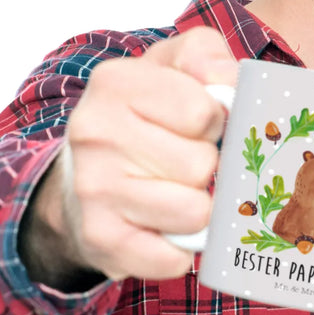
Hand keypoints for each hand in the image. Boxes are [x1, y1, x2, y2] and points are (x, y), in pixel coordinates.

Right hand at [21, 26, 236, 284]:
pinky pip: (173, 258)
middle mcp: (94, 133)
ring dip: (197, 207)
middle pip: (202, 165)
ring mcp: (93, 189)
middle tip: (180, 161)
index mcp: (116, 83)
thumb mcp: (174, 67)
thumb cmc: (146, 116)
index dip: (214, 122)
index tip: (195, 125)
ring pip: (195, 212)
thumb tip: (229, 81)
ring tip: (174, 191)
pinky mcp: (100, 239)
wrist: (84, 178)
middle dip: (205, 166)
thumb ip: (206, 56)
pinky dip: (180, 249)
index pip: (204, 112)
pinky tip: (163, 227)